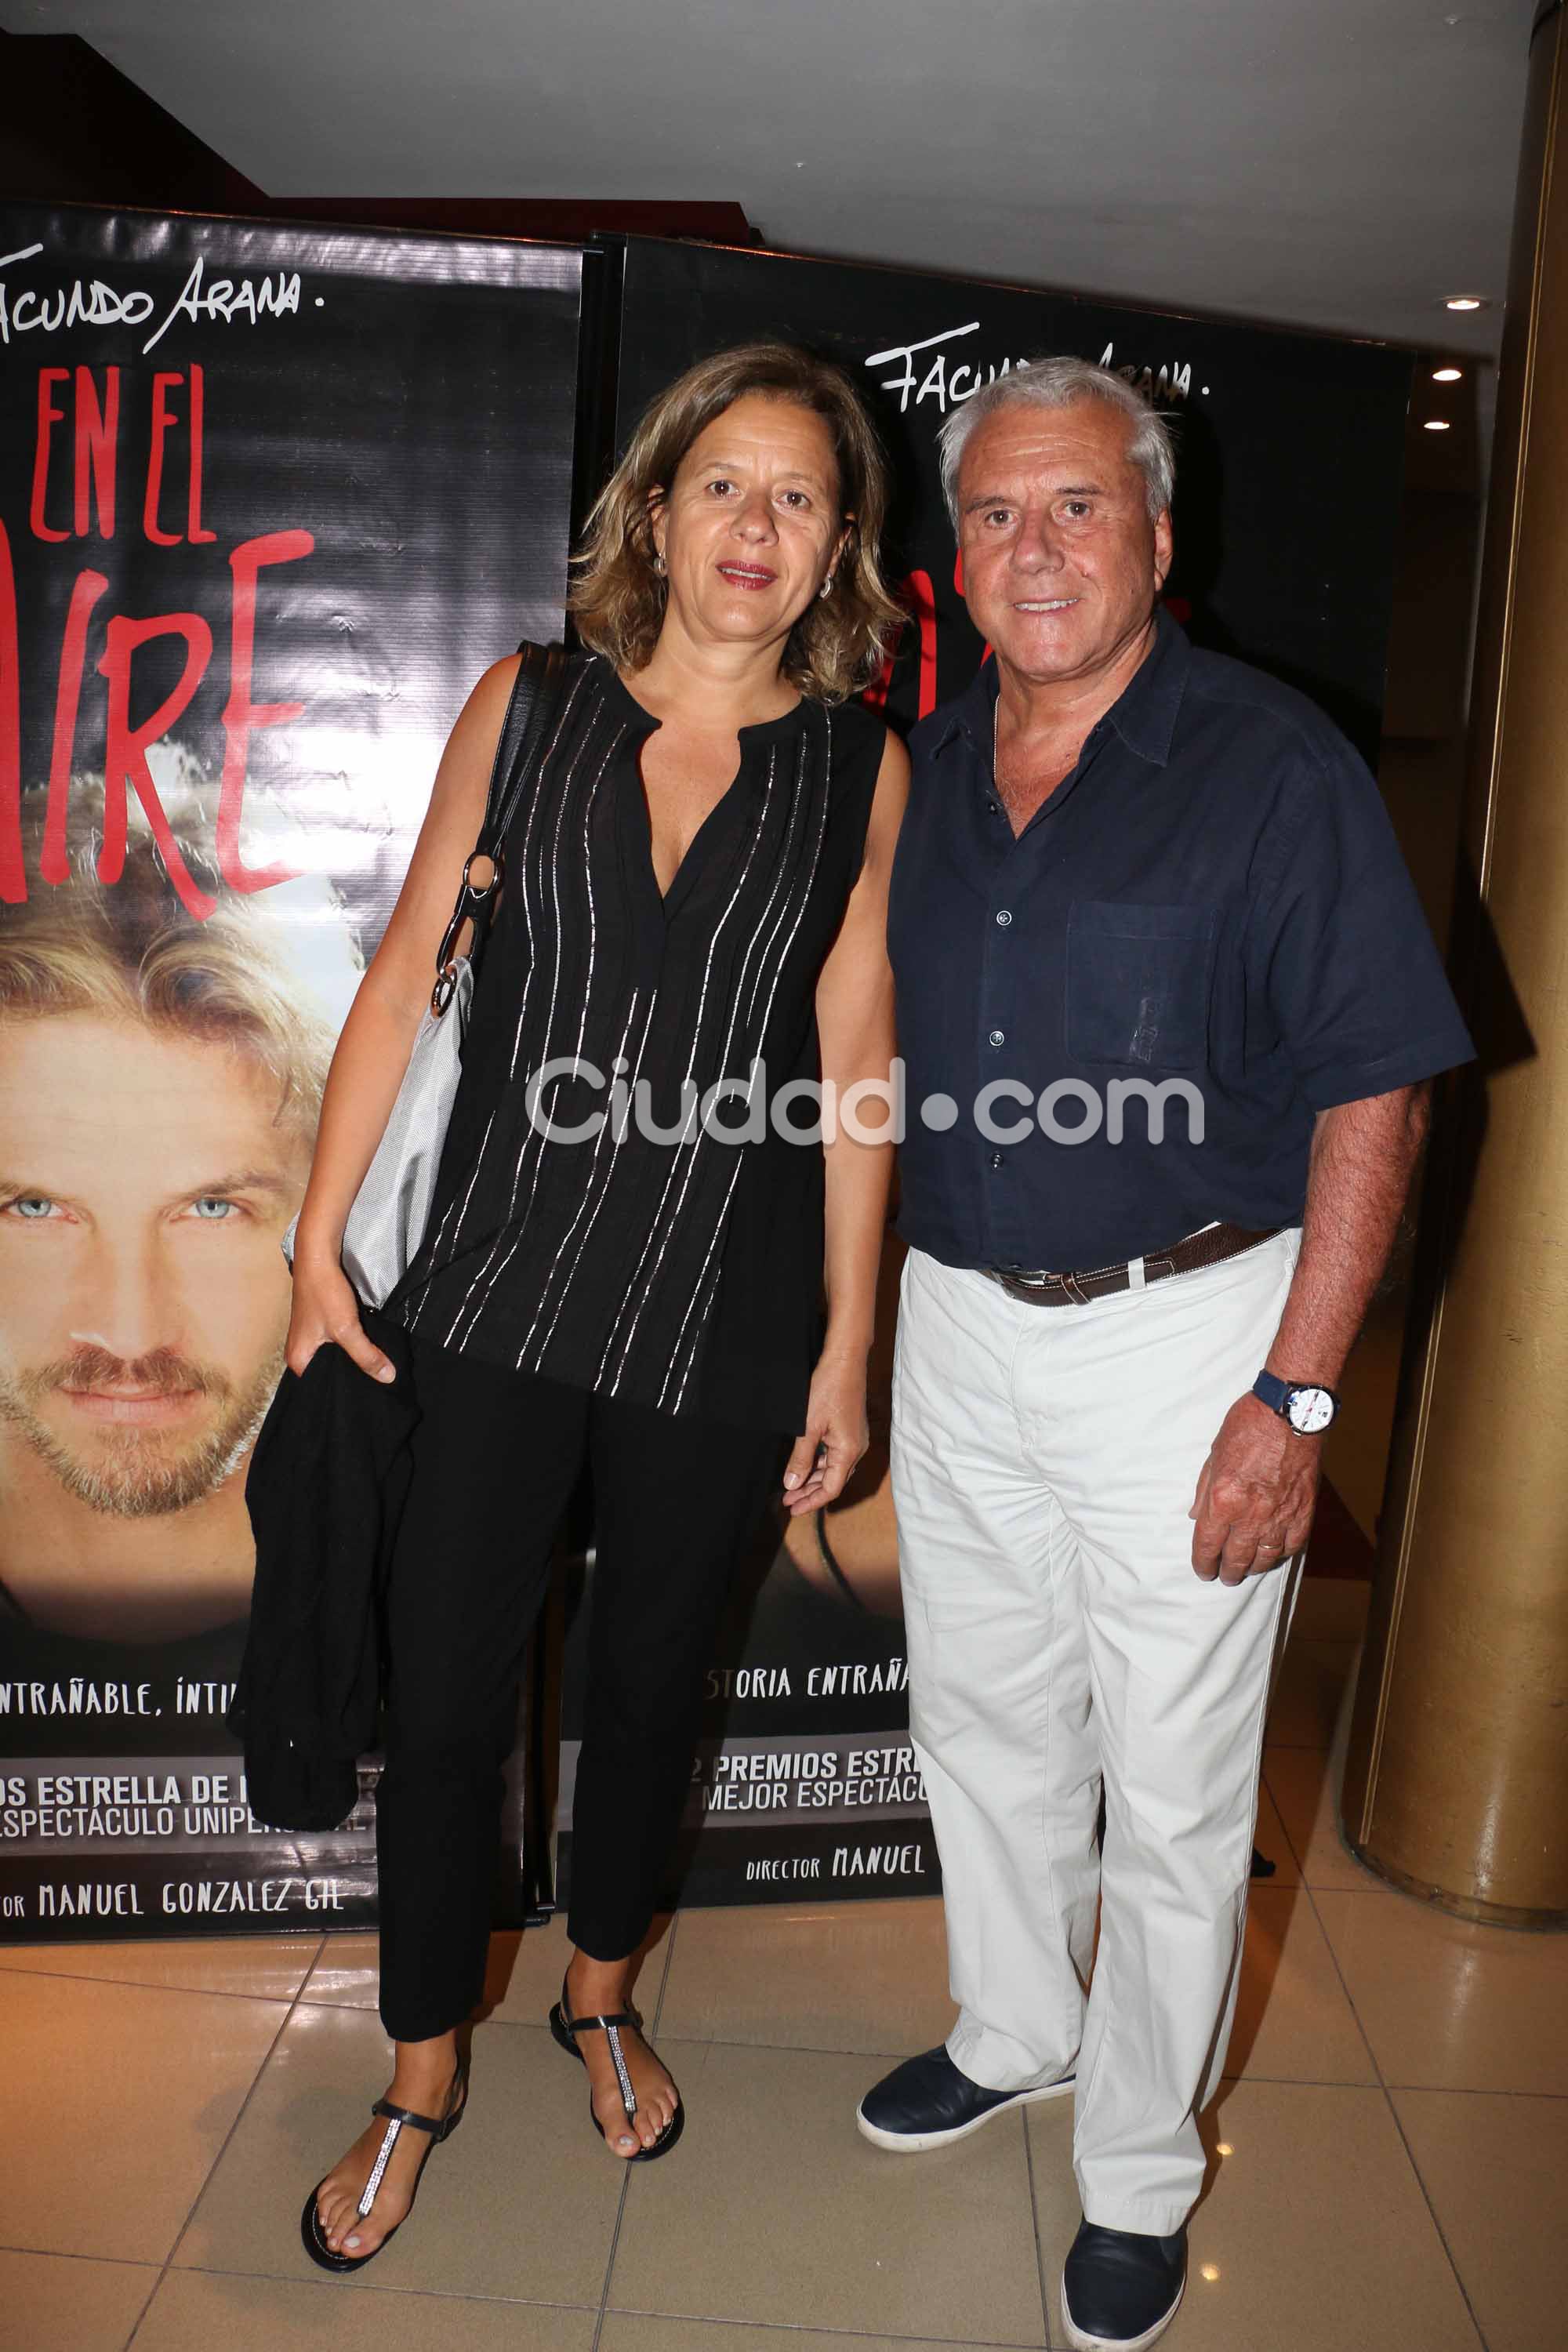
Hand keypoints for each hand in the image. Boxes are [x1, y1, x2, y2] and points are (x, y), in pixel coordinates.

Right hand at [286, 1250, 396, 1383]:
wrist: (318, 1257)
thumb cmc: (324, 1292)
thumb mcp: (347, 1329)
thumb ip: (366, 1356)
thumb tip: (387, 1378)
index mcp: (298, 1360)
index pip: (323, 1387)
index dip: (346, 1389)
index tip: (369, 1393)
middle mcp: (300, 1351)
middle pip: (330, 1372)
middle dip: (352, 1374)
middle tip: (376, 1380)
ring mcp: (309, 1337)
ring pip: (336, 1357)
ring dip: (353, 1358)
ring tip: (375, 1366)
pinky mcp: (319, 1324)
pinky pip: (336, 1343)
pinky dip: (351, 1344)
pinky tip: (367, 1346)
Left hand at [781, 1350, 868, 1515]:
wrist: (845, 1360)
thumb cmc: (828, 1389)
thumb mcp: (808, 1426)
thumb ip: (800, 1458)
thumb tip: (792, 1485)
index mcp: (849, 1451)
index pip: (830, 1489)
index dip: (811, 1502)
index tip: (792, 1508)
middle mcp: (856, 1449)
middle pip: (833, 1481)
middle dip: (810, 1492)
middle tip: (788, 1500)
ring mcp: (855, 1439)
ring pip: (834, 1468)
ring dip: (814, 1479)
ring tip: (793, 1486)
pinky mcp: (850, 1429)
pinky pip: (836, 1455)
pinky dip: (820, 1464)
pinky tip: (806, 1465)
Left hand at [1189, 1392, 1318, 1584]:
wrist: (1290, 1411)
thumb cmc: (1247, 1426)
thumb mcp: (1214, 1454)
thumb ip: (1204, 1489)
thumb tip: (1197, 1517)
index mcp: (1223, 1499)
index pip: (1208, 1544)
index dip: (1203, 1562)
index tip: (1203, 1570)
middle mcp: (1251, 1514)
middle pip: (1236, 1557)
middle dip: (1228, 1571)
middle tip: (1224, 1577)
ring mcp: (1280, 1514)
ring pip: (1266, 1557)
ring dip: (1254, 1567)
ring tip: (1247, 1569)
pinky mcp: (1304, 1510)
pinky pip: (1293, 1544)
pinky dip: (1282, 1553)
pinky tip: (1275, 1553)